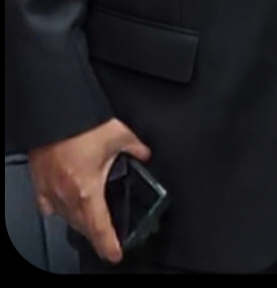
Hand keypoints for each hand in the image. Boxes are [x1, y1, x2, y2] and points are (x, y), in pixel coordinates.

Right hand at [28, 118, 151, 263]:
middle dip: (96, 233)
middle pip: (83, 226)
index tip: (115, 254)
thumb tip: (145, 153)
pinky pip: (48, 206)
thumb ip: (136, 148)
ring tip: (90, 219)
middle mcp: (67, 195)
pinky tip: (66, 205)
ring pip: (66, 218)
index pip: (100, 227)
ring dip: (79, 222)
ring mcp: (51, 191)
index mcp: (87, 189)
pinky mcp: (40, 183)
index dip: (109, 245)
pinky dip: (59, 209)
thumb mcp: (119, 134)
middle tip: (106, 235)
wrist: (55, 113)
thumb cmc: (81, 124)